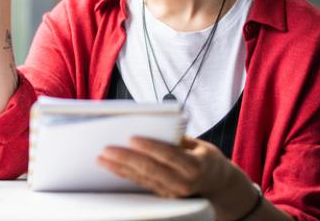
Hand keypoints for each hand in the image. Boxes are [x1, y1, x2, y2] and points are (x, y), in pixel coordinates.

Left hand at [98, 136, 237, 199]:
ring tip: (101, 158)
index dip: (150, 147)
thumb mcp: (199, 145)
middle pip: (151, 170)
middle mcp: (184, 183)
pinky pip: (141, 185)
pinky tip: (111, 168)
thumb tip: (154, 124)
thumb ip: (178, 137)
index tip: (132, 138)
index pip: (169, 155)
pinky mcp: (163, 197)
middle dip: (127, 159)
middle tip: (107, 149)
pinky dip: (124, 175)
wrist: (218, 186)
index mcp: (195, 167)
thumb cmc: (205, 158)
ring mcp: (173, 193)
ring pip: (142, 179)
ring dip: (119, 168)